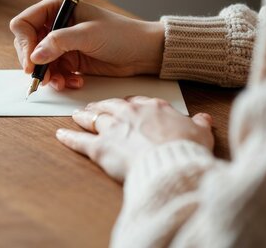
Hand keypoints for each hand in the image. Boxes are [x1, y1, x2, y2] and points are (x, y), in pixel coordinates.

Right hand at [10, 0, 164, 89]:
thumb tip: (35, 56)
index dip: (25, 43)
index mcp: (58, 7)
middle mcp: (57, 24)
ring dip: (49, 76)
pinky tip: (75, 81)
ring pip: (41, 63)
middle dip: (36, 64)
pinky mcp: (70, 59)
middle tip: (45, 78)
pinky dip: (61, 80)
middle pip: (29, 45)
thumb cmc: (121, 35)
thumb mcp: (88, 35)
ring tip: (63, 83)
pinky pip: (54, 72)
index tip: (32, 62)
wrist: (143, 52)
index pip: (25, 23)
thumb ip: (59, 42)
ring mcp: (63, 43)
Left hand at [55, 96, 213, 181]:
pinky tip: (60, 134)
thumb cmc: (186, 149)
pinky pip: (79, 141)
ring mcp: (113, 129)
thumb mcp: (201, 133)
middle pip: (111, 106)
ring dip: (84, 116)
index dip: (128, 105)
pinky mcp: (101, 148)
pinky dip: (68, 137)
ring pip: (93, 118)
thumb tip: (204, 119)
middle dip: (101, 106)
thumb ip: (199, 124)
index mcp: (153, 108)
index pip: (136, 102)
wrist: (171, 163)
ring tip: (77, 115)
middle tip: (94, 107)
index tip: (125, 107)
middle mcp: (130, 114)